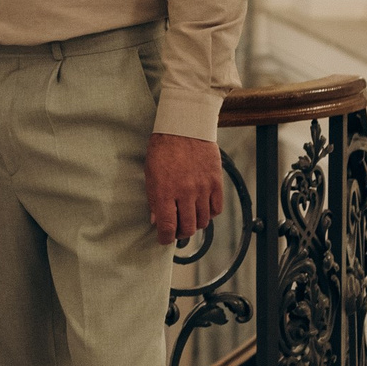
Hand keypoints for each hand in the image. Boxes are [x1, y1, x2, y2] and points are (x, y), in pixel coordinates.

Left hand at [145, 132, 224, 247]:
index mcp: (164, 191)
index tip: (163, 239)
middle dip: (180, 233)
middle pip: (187, 228)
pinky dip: (209, 213)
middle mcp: (185, 193)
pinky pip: (216, 209)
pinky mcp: (216, 183)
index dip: (165, 238)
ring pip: (203, 221)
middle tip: (176, 230)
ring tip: (189, 217)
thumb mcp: (150, 172)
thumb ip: (154, 198)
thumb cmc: (163, 148)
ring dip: (195, 224)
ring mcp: (202, 189)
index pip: (167, 226)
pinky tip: (202, 208)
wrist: (185, 126)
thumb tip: (157, 220)